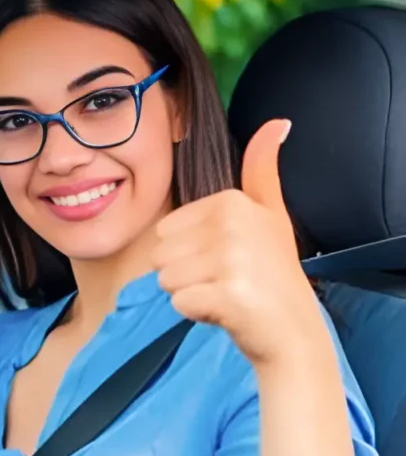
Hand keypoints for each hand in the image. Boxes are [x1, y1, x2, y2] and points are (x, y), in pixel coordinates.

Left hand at [155, 119, 327, 366]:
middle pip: (159, 253)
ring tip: (226, 294)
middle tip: (226, 279)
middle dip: (186, 273)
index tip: (228, 259)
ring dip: (190, 293)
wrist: (295, 333)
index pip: (165, 230)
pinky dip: (197, 313)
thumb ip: (263, 168)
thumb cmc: (272, 274)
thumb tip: (278, 122)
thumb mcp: (270, 213)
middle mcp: (232, 224)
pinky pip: (178, 303)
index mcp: (232, 201)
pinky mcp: (227, 295)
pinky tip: (226, 312)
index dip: (189, 252)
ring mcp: (231, 260)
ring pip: (165, 279)